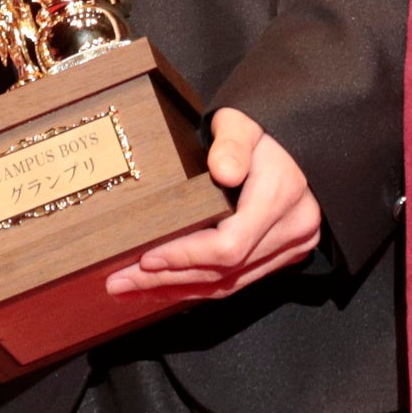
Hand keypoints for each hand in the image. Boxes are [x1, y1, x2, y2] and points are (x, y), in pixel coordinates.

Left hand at [102, 109, 321, 305]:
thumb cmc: (260, 129)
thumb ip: (232, 142)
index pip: (228, 245)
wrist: (292, 142)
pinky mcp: (281, 256)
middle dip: (168, 280)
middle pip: (224, 272)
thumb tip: (223, 171)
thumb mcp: (242, 122)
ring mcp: (290, 247)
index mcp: (280, 197)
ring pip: (229, 284)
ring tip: (131, 290)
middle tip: (119, 283)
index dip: (185, 257)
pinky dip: (198, 286)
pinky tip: (164, 288)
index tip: (145, 259)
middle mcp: (291, 230)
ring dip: (178, 290)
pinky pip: (236, 281)